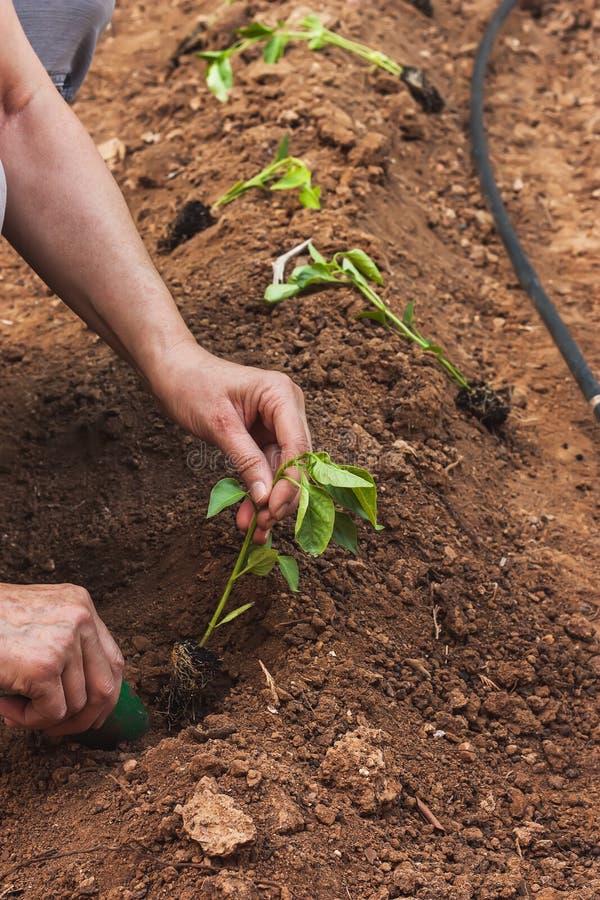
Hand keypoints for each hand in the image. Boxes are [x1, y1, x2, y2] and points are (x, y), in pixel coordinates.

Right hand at [0, 583, 123, 734]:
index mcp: (79, 604)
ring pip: (75, 706)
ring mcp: (65, 641)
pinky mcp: (45, 666)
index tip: (87, 717)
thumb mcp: (36, 622)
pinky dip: (28, 721)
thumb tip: (92, 699)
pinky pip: (52, 714)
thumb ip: (65, 645)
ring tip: (12, 706)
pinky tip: (4, 706)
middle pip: (106, 687)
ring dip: (43, 718)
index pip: (113, 660)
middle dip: (83, 719)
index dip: (104, 697)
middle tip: (53, 729)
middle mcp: (81, 617)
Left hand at [149, 339, 311, 541]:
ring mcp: (277, 422)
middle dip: (280, 496)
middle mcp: (287, 407)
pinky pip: (267, 467)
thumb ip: (246, 460)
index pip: (297, 445)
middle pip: (295, 461)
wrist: (172, 372)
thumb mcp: (219, 426)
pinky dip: (257, 490)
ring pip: (282, 469)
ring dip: (269, 499)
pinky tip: (247, 515)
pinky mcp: (265, 435)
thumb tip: (266, 498)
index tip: (272, 510)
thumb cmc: (192, 387)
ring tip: (253, 529)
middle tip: (262, 526)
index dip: (289, 482)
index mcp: (281, 395)